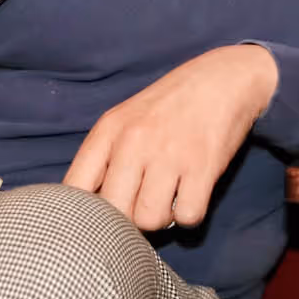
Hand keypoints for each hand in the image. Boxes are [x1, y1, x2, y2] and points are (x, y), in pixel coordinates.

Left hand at [64, 44, 278, 229]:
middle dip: (128, 220)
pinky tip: (191, 196)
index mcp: (108, 131)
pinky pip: (187, 216)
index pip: (74, 189)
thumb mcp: (125, 120)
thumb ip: (104, 158)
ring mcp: (169, 154)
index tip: (102, 214)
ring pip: (150, 220)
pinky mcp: (203, 166)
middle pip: (114, 212)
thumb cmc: (171, 106)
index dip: (85, 212)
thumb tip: (89, 209)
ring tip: (169, 199)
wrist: (224, 78)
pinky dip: (190, 214)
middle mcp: (133, 142)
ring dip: (161, 219)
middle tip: (143, 205)